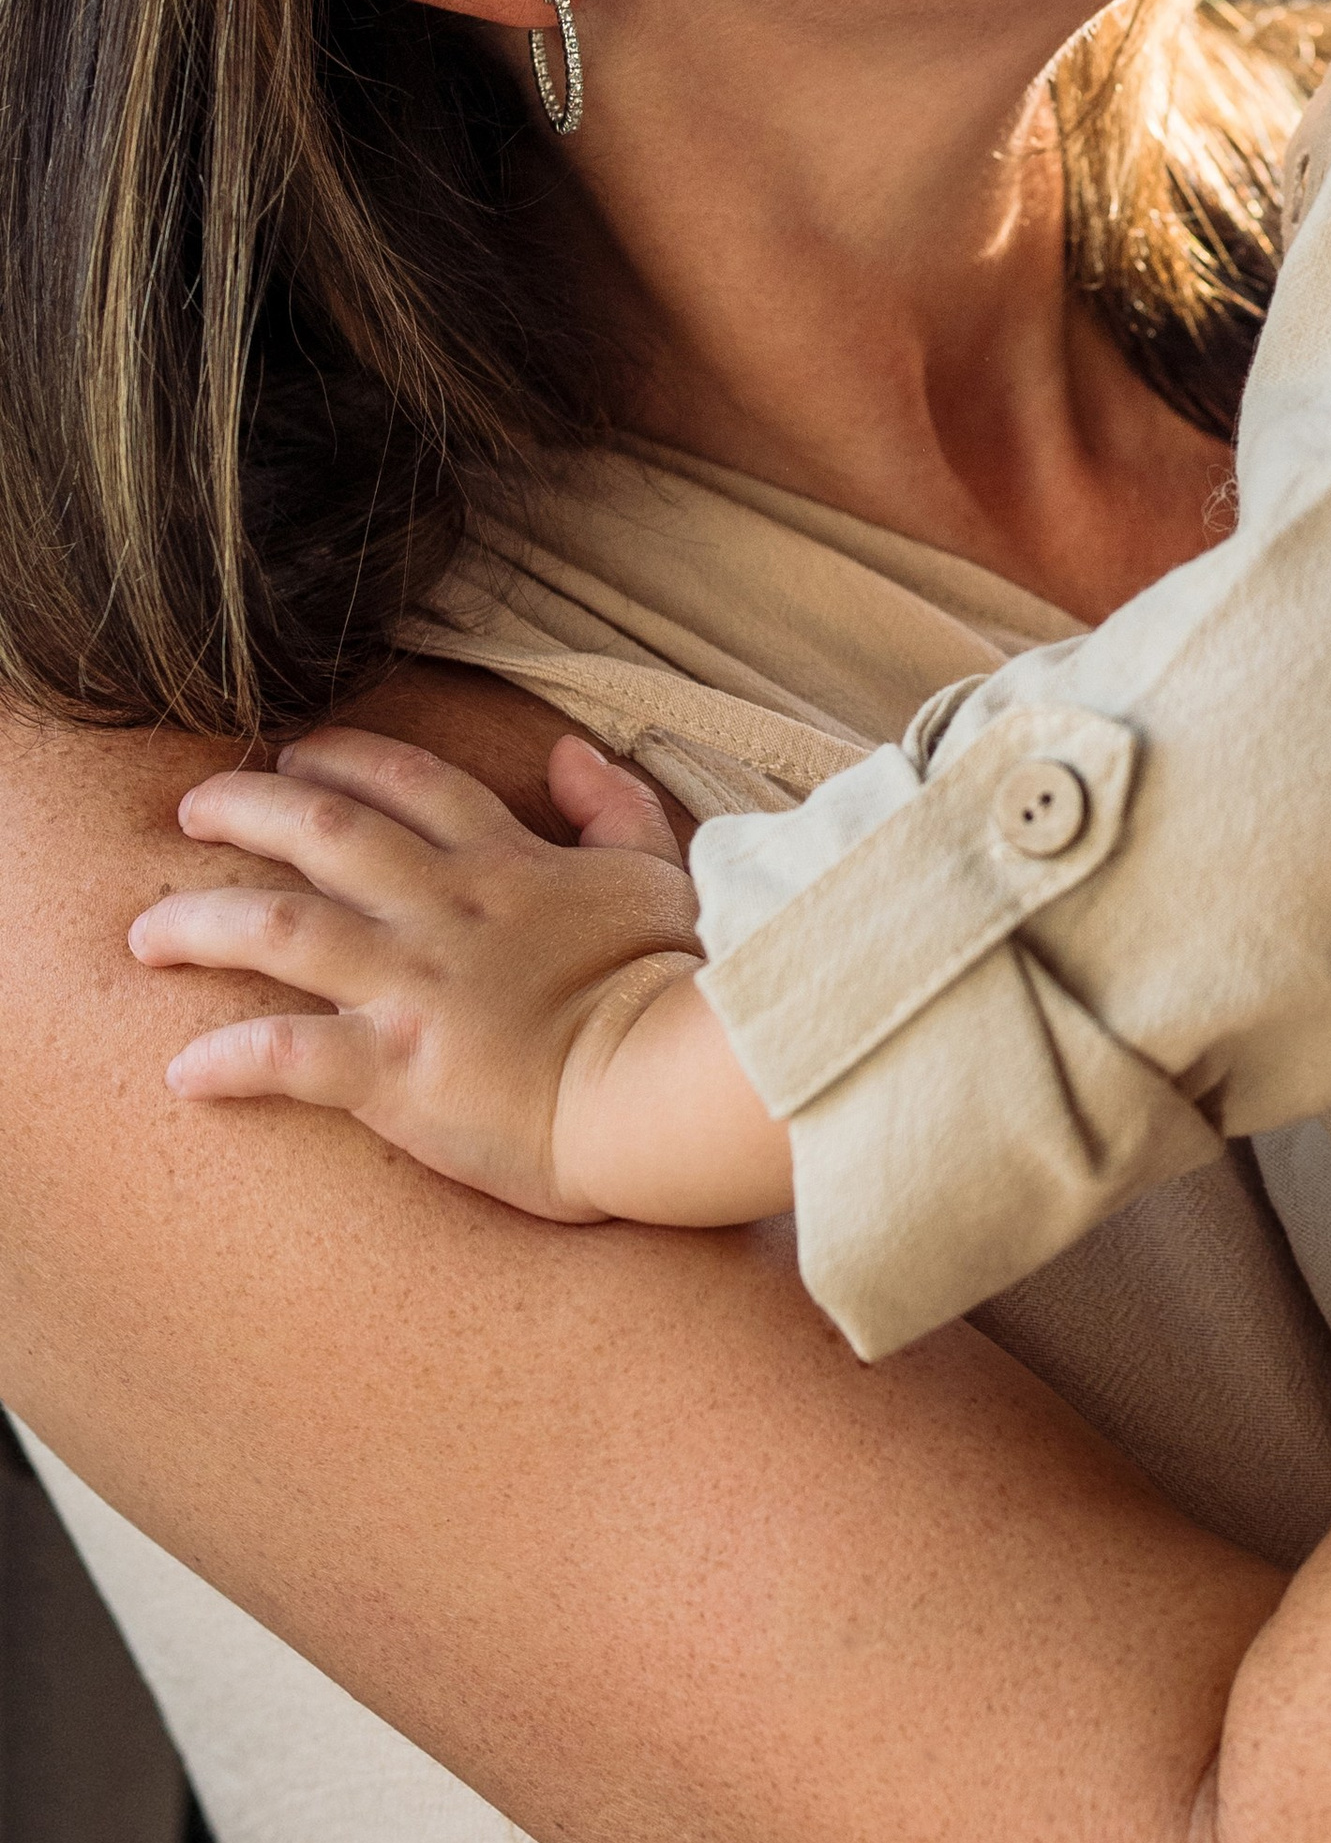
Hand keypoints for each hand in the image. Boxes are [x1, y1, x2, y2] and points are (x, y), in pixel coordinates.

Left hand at [136, 729, 702, 1219]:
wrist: (666, 1089)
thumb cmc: (672, 988)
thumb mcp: (656, 875)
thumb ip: (612, 807)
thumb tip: (571, 753)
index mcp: (502, 862)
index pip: (406, 780)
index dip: (342, 756)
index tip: (294, 753)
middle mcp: (442, 908)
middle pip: (320, 827)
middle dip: (242, 806)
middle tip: (191, 810)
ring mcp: (411, 986)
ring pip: (276, 925)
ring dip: (199, 921)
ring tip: (146, 932)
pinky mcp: (393, 1070)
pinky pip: (285, 1055)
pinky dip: (228, 1061)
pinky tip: (184, 1073)